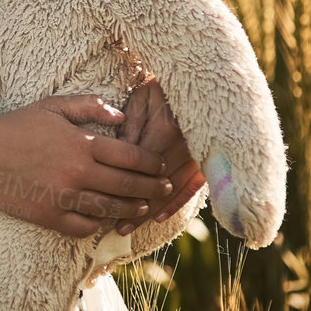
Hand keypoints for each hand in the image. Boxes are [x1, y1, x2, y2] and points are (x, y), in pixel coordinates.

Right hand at [0, 95, 175, 239]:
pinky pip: (83, 227)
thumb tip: (122, 117)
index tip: (161, 166)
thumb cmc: (16, 126)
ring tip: (143, 207)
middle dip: (151, 188)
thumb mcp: (52, 107)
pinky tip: (104, 220)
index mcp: (81, 143)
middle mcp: (76, 172)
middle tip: (163, 189)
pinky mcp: (48, 216)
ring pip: (109, 209)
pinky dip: (97, 225)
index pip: (131, 157)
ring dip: (131, 209)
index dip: (152, 163)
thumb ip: (89, 106)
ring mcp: (63, 197)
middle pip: (128, 186)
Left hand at [113, 78, 204, 234]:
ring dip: (151, 211)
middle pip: (155, 184)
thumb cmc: (161, 86)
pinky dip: (176, 203)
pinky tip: (159, 217)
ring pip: (172, 190)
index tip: (102, 201)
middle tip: (115, 227)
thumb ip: (130, 123)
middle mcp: (183, 146)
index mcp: (165, 129)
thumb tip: (119, 149)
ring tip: (129, 228)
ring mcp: (197, 155)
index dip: (123, 185)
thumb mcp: (142, 97)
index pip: (140, 165)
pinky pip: (193, 186)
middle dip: (135, 207)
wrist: (200, 81)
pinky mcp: (207, 159)